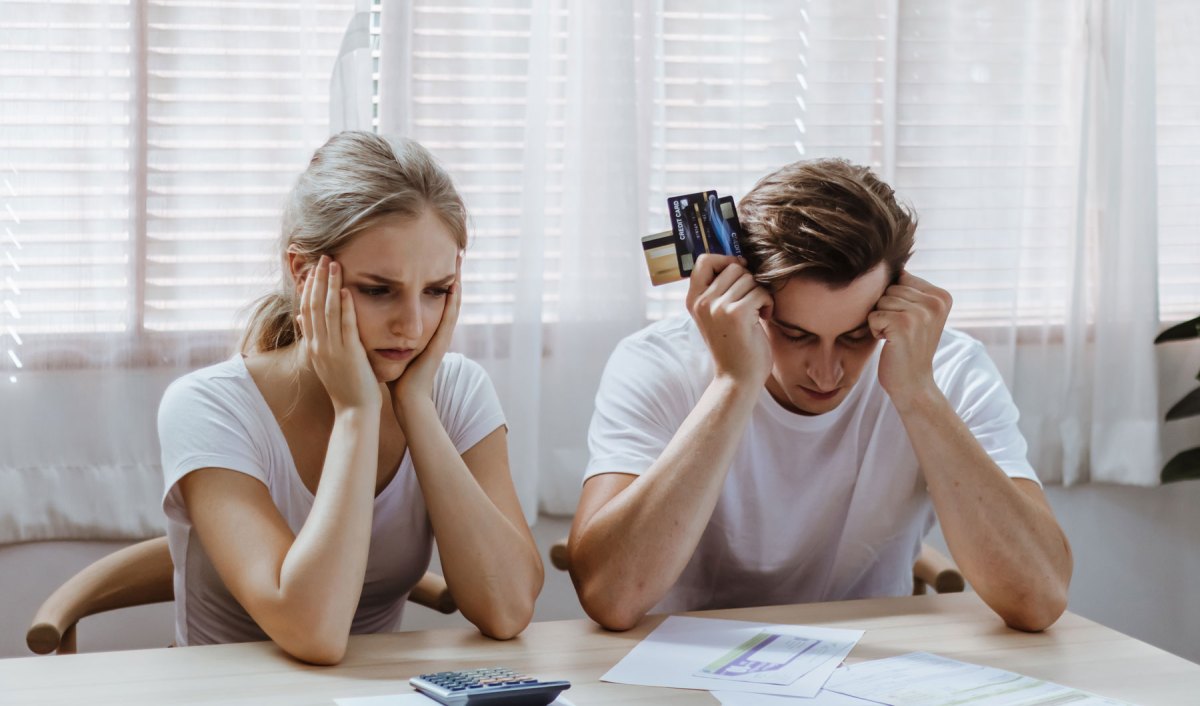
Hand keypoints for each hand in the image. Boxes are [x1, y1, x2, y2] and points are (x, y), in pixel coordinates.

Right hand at [296, 255, 380, 412]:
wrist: (353, 411)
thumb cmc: (345, 387)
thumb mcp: (325, 360)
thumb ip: (315, 337)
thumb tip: (301, 316)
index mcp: (314, 346)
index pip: (306, 310)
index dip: (309, 288)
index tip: (312, 269)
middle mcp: (319, 345)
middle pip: (314, 305)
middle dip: (318, 279)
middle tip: (323, 257)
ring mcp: (332, 349)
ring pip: (327, 311)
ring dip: (330, 286)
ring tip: (334, 264)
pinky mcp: (349, 354)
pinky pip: (346, 326)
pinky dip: (345, 307)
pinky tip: (346, 290)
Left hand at [389, 255, 461, 419]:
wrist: (406, 397)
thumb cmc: (394, 374)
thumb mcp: (387, 343)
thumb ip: (380, 327)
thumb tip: (359, 310)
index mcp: (422, 326)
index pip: (428, 295)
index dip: (431, 276)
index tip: (430, 253)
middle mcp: (434, 328)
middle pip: (444, 294)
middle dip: (449, 273)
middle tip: (454, 250)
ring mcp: (440, 334)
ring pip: (451, 302)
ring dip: (457, 280)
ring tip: (460, 259)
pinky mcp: (441, 342)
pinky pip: (449, 317)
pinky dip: (454, 300)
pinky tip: (456, 284)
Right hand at [686, 254, 773, 384]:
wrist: (737, 378)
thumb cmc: (733, 345)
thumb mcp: (716, 315)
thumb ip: (719, 290)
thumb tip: (739, 260)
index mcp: (693, 300)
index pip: (704, 261)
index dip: (725, 260)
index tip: (739, 274)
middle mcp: (702, 302)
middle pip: (733, 266)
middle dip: (749, 281)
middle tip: (751, 302)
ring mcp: (717, 307)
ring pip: (749, 278)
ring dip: (760, 293)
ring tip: (756, 313)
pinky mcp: (736, 314)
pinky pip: (760, 292)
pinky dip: (768, 304)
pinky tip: (763, 318)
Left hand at [868, 271, 951, 407]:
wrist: (913, 383)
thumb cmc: (908, 347)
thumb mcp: (917, 314)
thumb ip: (909, 289)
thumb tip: (893, 264)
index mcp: (942, 296)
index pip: (901, 278)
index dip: (895, 301)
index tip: (908, 323)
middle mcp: (936, 302)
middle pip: (889, 289)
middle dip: (886, 310)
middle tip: (900, 333)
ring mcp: (921, 313)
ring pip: (879, 301)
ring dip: (880, 320)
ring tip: (896, 337)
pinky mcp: (903, 325)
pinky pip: (873, 315)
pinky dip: (875, 330)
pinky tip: (890, 343)